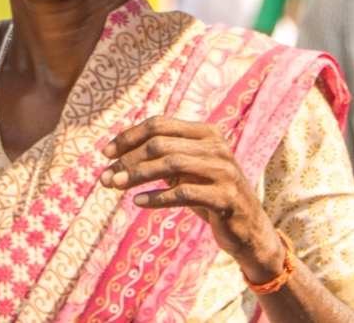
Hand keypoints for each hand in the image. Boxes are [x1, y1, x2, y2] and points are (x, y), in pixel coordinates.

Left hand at [101, 117, 285, 284]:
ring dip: (138, 175)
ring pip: (171, 164)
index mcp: (206, 132)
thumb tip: (119, 144)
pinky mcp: (225, 197)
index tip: (105, 153)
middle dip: (128, 159)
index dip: (129, 137)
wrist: (248, 228)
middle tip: (105, 176)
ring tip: (114, 186)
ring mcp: (223, 170)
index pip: (159, 124)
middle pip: (161, 144)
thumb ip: (162, 155)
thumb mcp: (187, 170)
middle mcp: (217, 146)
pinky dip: (158, 197)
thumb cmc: (210, 195)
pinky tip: (138, 201)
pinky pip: (184, 193)